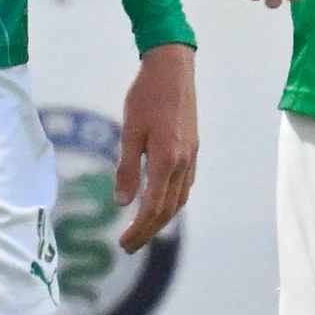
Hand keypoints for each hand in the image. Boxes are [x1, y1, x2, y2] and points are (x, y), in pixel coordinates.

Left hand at [110, 43, 198, 250]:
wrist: (173, 68)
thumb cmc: (146, 96)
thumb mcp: (129, 131)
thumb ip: (127, 168)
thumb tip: (122, 203)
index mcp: (166, 159)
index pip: (153, 207)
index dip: (138, 229)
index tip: (123, 244)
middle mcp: (183, 162)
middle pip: (168, 209)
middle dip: (149, 231)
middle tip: (129, 246)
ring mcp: (191, 156)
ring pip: (179, 199)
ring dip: (162, 219)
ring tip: (143, 229)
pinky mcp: (193, 148)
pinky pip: (185, 185)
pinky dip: (172, 201)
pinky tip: (161, 201)